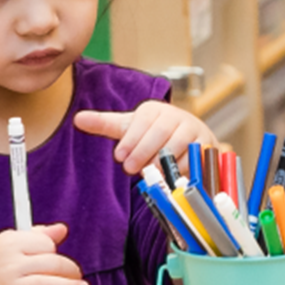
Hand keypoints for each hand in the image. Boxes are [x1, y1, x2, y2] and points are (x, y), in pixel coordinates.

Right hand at [0, 224, 87, 284]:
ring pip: (44, 284)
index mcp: (12, 242)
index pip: (47, 245)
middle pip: (51, 264)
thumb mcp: (12, 242)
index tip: (55, 261)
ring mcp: (5, 284)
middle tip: (77, 277)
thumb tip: (62, 229)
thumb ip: (38, 236)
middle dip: (70, 270)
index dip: (55, 253)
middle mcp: (9, 262)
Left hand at [73, 100, 219, 174]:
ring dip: (160, 162)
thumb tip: (78, 119)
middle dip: (143, 152)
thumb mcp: (129, 128)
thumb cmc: (153, 135)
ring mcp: (194, 129)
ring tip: (148, 172)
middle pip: (160, 133)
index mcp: (155, 109)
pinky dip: (178, 169)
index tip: (119, 156)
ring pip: (177, 146)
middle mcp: (177, 115)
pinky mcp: (207, 144)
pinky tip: (167, 176)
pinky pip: (192, 158)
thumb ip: (105, 124)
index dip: (131, 139)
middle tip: (130, 168)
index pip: (143, 120)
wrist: (188, 138)